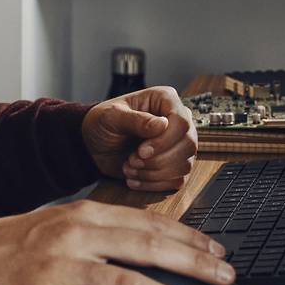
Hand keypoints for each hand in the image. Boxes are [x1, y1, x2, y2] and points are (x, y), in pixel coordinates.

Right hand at [0, 200, 233, 284]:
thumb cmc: (25, 244)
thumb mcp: (67, 223)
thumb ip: (110, 233)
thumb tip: (163, 247)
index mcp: (86, 215)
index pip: (149, 224)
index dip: (189, 238)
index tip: (219, 251)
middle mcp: (77, 238)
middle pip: (147, 248)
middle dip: (193, 263)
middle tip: (225, 277)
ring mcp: (63, 271)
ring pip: (127, 282)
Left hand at [82, 87, 197, 192]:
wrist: (95, 144)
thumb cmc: (103, 123)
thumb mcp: (111, 117)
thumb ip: (135, 119)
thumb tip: (162, 125)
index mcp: (165, 100)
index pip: (182, 122)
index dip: (164, 141)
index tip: (141, 151)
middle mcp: (177, 121)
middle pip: (188, 145)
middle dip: (158, 159)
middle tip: (132, 160)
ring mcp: (178, 144)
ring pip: (185, 165)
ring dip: (154, 173)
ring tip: (129, 167)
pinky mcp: (175, 164)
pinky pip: (177, 180)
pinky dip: (154, 184)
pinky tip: (134, 178)